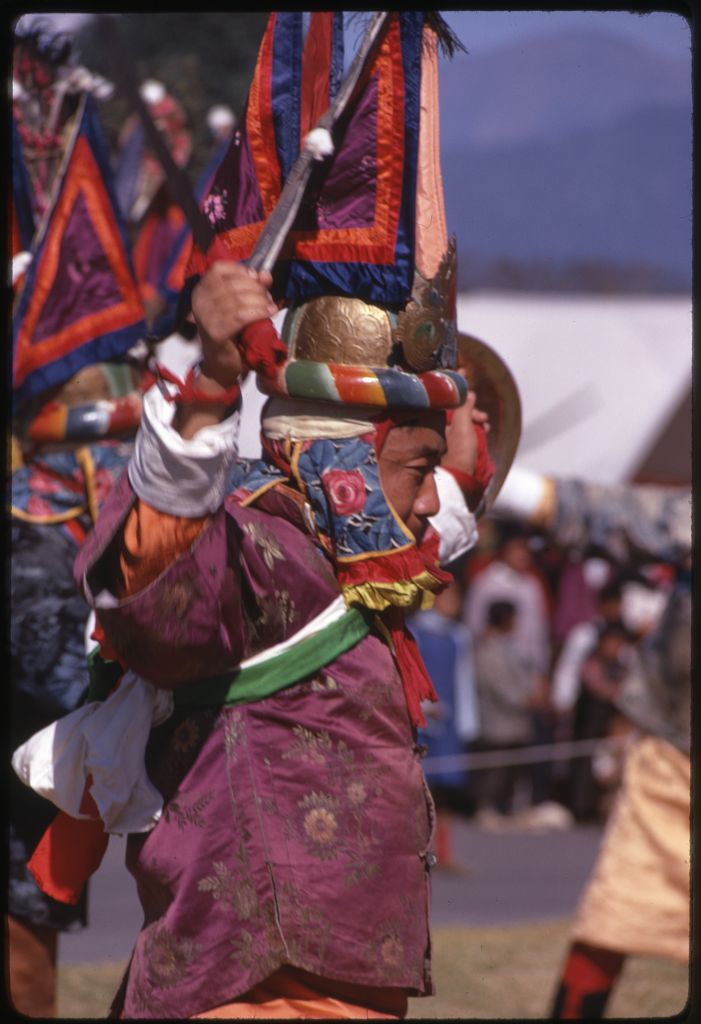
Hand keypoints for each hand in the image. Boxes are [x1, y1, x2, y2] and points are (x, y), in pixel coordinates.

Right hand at [191, 261, 276, 388]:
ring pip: (238, 299)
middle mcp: (199, 301)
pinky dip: (259, 312)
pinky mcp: (215, 332)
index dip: (242, 271)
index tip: (257, 279)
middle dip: (256, 288)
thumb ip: (251, 287)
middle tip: (268, 298)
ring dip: (260, 301)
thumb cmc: (231, 332)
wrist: (221, 364)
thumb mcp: (239, 304)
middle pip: (232, 284)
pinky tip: (269, 313)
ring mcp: (205, 317)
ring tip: (270, 307)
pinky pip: (241, 316)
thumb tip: (265, 274)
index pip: (219, 268)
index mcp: (201, 290)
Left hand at [443, 385, 490, 477]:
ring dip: (475, 417)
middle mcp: (438, 426)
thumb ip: (464, 407)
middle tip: (482, 416)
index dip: (455, 384)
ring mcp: (446, 434)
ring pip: (462, 417)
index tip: (463, 371)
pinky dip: (475, 426)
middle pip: (455, 406)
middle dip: (471, 408)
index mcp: (435, 421)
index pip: (444, 396)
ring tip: (484, 424)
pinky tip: (484, 429)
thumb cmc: (459, 454)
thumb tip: (467, 391)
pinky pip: (465, 427)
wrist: (458, 481)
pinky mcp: (454, 443)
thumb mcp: (463, 427)